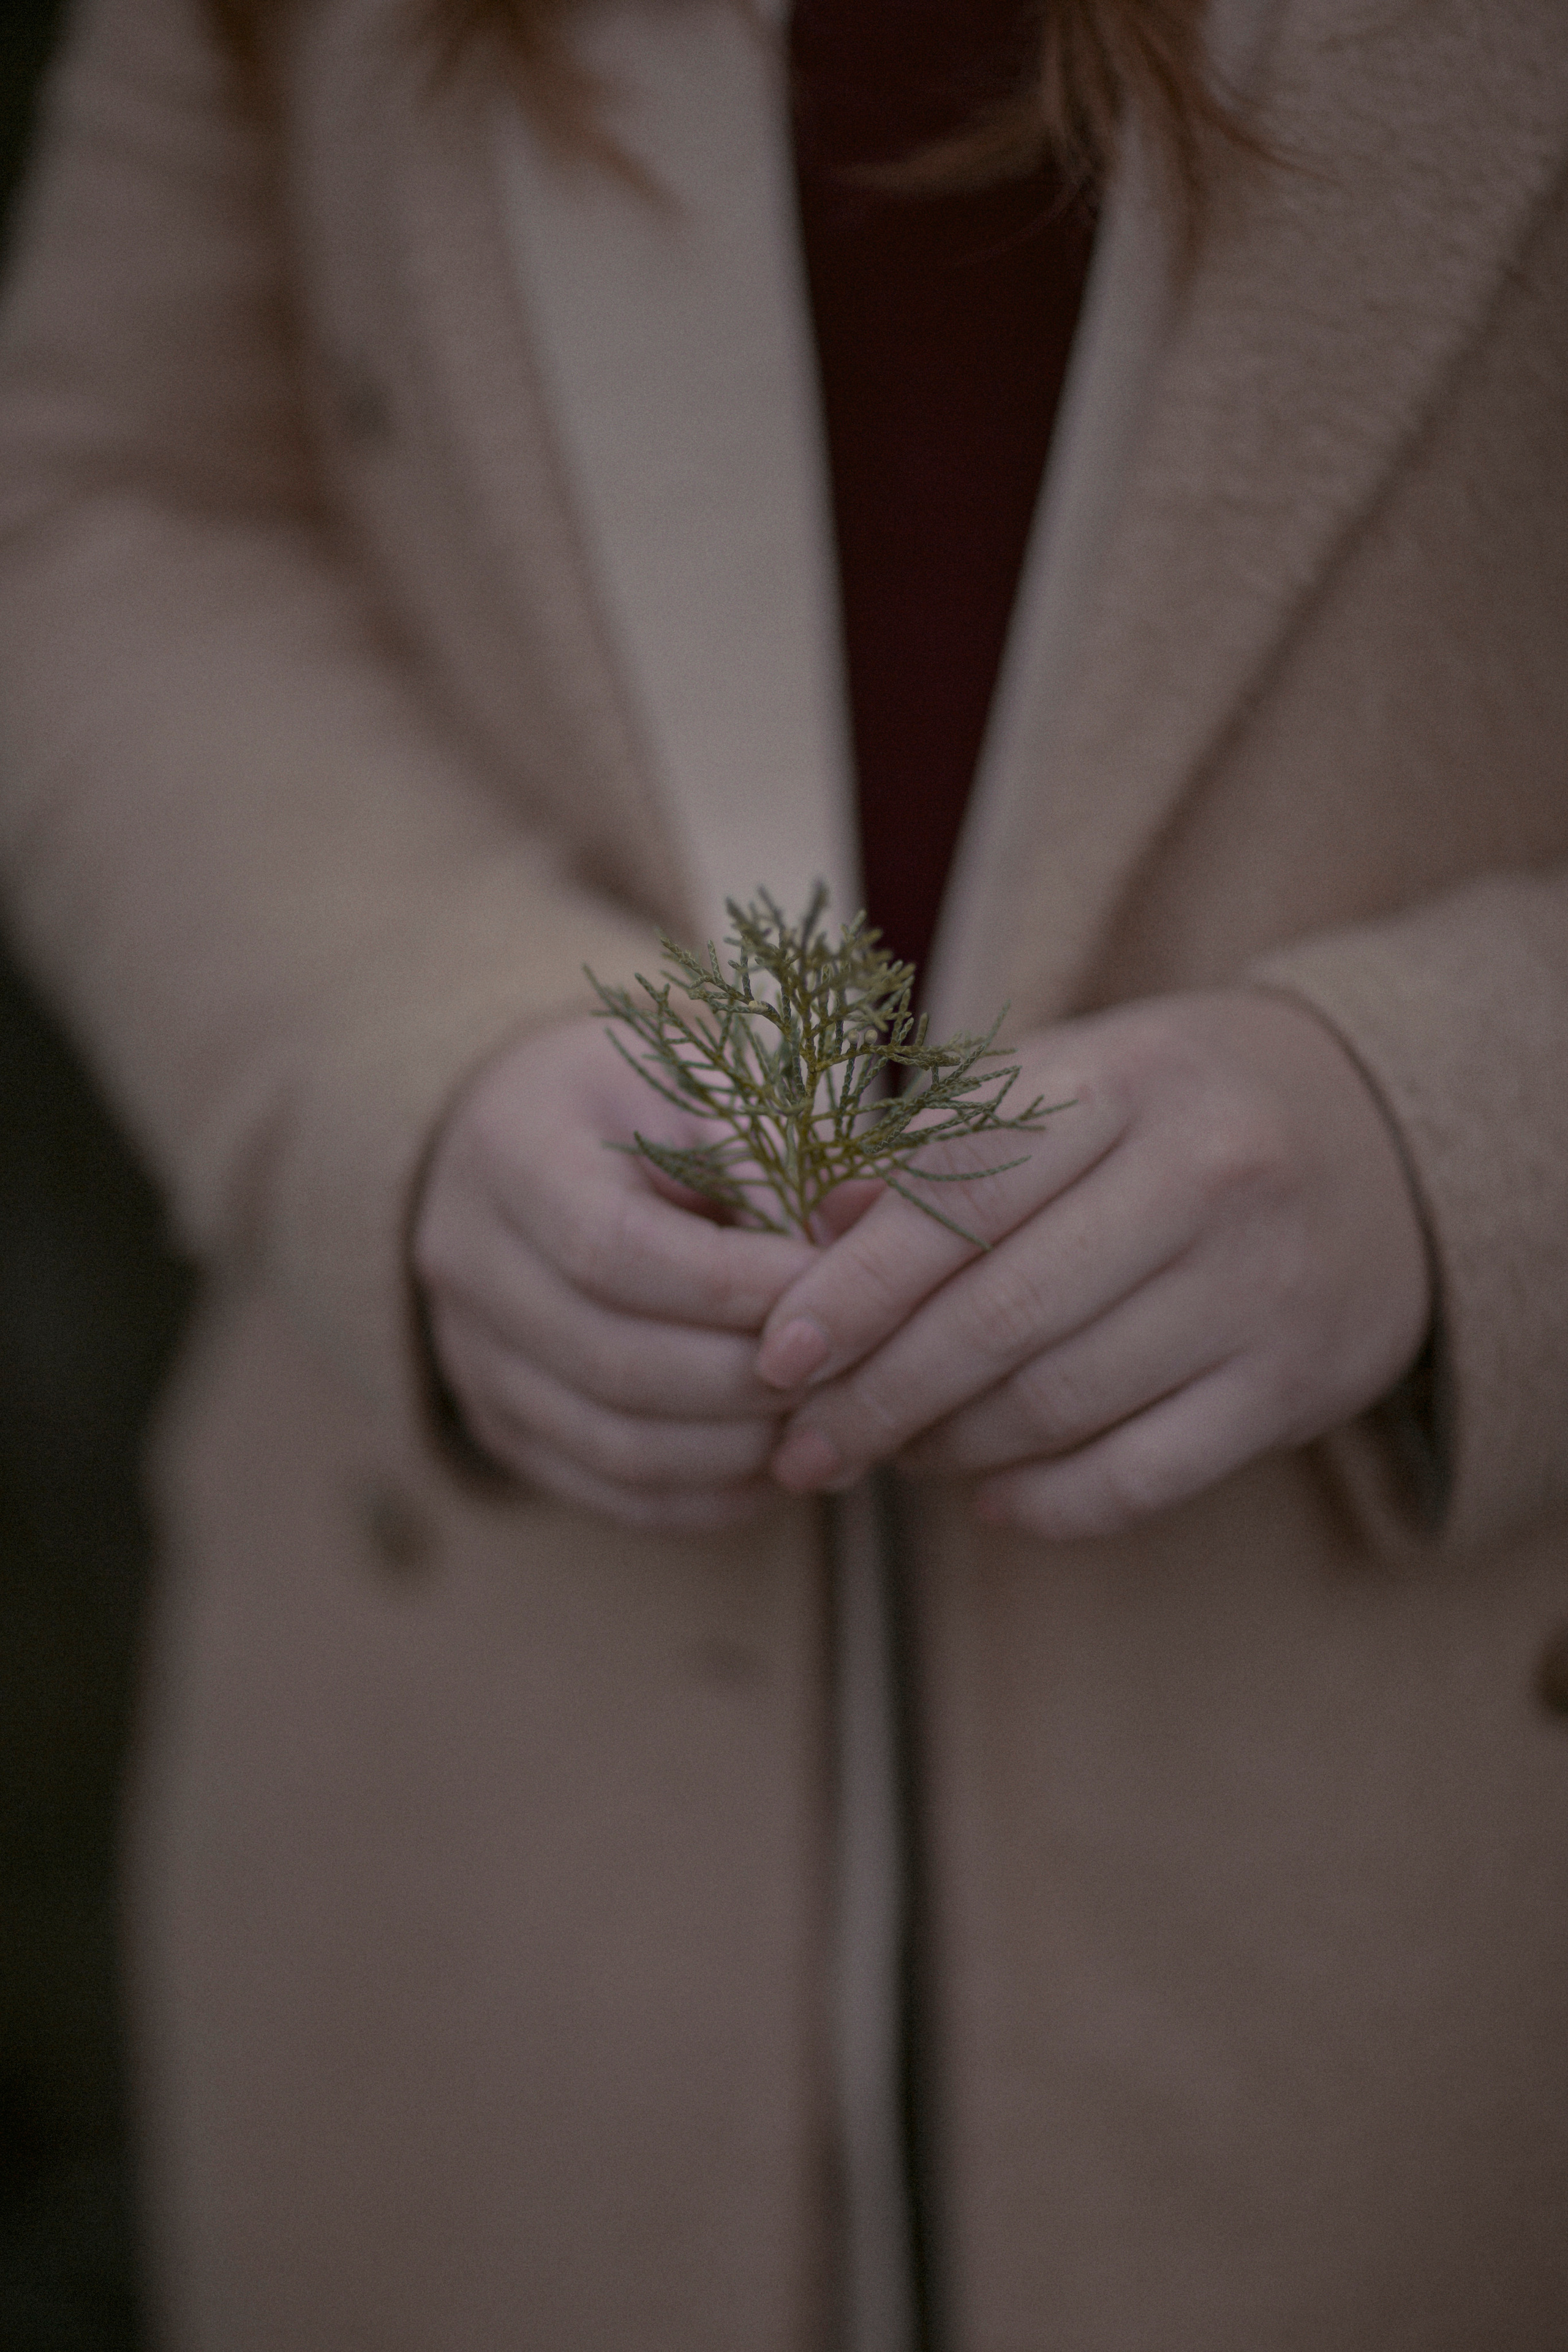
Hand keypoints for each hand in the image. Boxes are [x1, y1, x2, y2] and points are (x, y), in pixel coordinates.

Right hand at [413, 1016, 814, 1530]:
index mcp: (509, 1153)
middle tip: (849, 1368)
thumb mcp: (704, 1084)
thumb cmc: (643, 1101)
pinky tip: (777, 1468)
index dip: (734, 1287)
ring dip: (736, 1450)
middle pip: (614, 1360)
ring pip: (613, 1444)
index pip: (614, 1251)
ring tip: (825, 1421)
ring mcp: (471, 1356)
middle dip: (749, 1377)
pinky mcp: (500, 1424)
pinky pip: (608, 1491)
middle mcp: (465, 1263)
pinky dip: (704, 1497)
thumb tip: (870, 1226)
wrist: (531, 1138)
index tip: (834, 1287)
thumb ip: (773, 1156)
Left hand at [755, 991, 1431, 1538]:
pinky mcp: (1295, 1383)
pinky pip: (1142, 1475)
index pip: (956, 1197)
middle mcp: (1201, 1175)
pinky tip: (990, 1498)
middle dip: (878, 1397)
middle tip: (805, 1448)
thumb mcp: (1070, 1085)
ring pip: (1059, 1403)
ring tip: (891, 1456)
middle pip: (998, 1315)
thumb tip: (812, 1231)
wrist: (1380, 1141)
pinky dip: (1046, 1501)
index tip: (776, 1357)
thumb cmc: (1173, 1114)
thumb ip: (942, 1149)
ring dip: (949, 1449)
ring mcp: (1256, 1285)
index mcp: (1122, 1081)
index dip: (854, 1288)